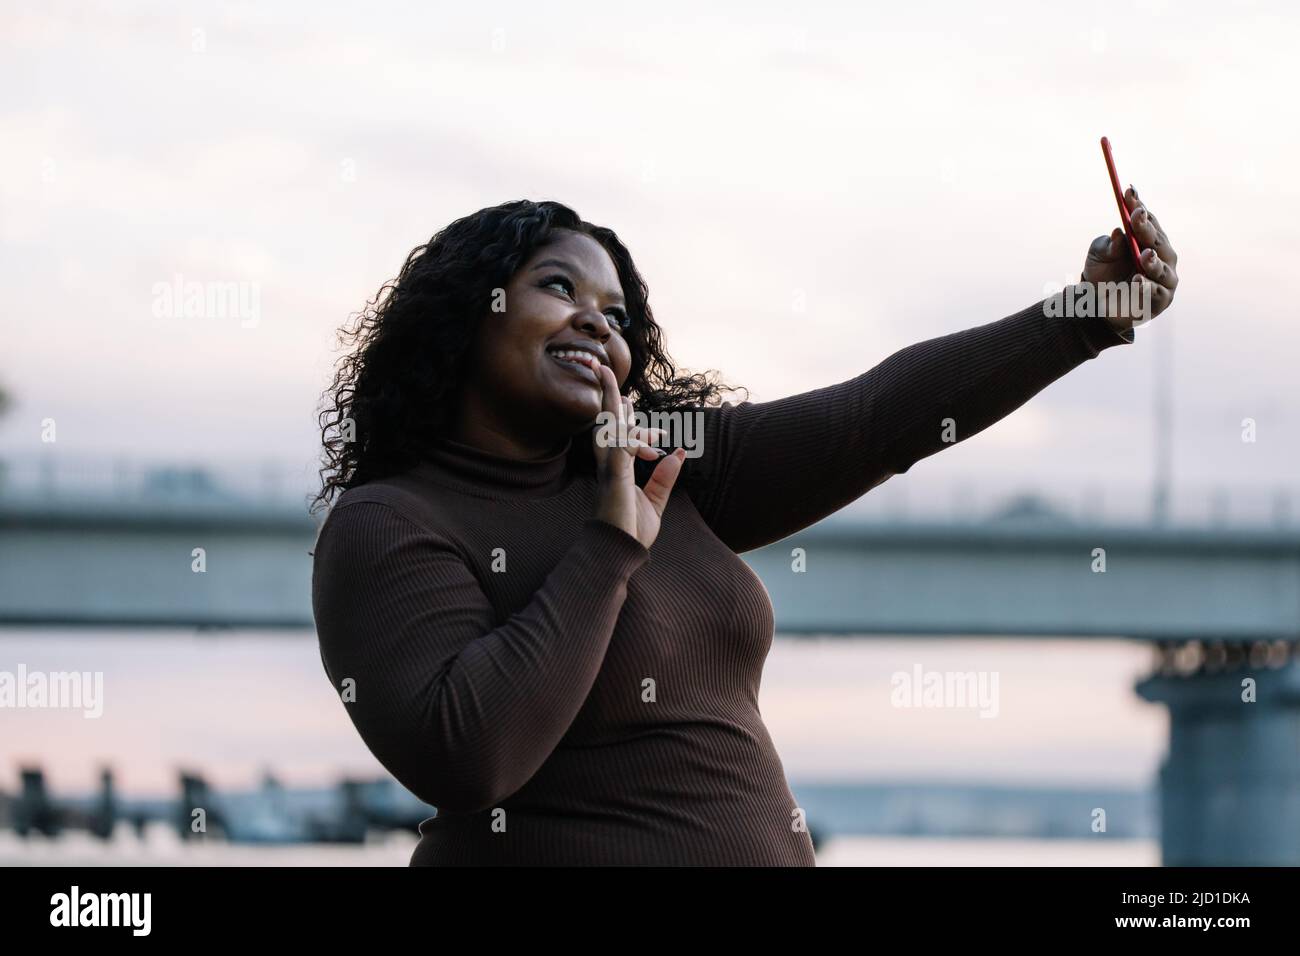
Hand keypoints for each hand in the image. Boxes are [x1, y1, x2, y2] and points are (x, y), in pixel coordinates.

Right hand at [591, 363, 685, 548]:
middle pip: (606, 422)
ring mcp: (608, 470)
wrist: (619, 553)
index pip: (618, 434)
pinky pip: (621, 448)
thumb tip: (679, 453)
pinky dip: (634, 439)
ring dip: (613, 403)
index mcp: (616, 469)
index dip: (631, 421)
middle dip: (606, 395)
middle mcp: (608, 464)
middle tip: (601, 368)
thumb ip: (664, 477)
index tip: (660, 433)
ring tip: (613, 382)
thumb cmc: (631, 532)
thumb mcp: (655, 502)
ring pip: (609, 428)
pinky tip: (652, 439)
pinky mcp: (613, 477)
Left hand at [1081, 185, 1178, 330]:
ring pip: (1162, 266)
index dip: (1138, 205)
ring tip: (1143, 254)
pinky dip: (1147, 286)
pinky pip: (1156, 292)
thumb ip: (1107, 245)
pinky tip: (1138, 279)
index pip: (1146, 219)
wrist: (1097, 306)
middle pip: (1156, 240)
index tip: (1128, 191)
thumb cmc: (1102, 275)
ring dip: (1153, 260)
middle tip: (1136, 214)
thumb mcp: (1098, 256)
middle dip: (1146, 227)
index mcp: (1148, 240)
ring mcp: (1164, 278)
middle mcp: (1161, 256)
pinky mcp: (1160, 299)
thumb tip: (1118, 233)